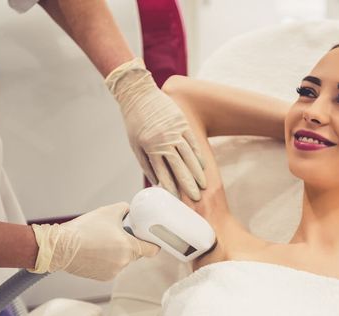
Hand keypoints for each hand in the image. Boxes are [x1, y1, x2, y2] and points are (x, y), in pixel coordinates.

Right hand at [28, 202, 159, 280]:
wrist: (60, 247)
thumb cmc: (83, 230)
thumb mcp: (108, 212)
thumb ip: (124, 209)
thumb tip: (129, 210)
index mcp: (129, 247)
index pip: (152, 250)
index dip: (153, 243)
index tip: (152, 239)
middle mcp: (124, 262)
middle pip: (136, 253)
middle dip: (130, 244)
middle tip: (118, 234)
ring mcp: (113, 272)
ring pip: (122, 260)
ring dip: (117, 252)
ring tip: (101, 242)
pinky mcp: (102, 277)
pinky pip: (111, 267)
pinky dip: (106, 260)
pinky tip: (95, 251)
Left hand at [105, 58, 206, 200]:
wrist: (138, 93)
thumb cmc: (135, 121)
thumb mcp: (135, 144)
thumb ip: (146, 163)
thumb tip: (157, 182)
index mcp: (150, 148)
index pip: (163, 173)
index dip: (171, 188)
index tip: (178, 200)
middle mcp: (164, 141)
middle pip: (179, 167)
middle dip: (188, 185)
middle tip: (196, 198)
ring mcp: (175, 131)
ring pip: (189, 156)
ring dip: (197, 173)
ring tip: (203, 185)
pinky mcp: (182, 123)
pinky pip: (193, 142)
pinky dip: (198, 155)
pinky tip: (203, 166)